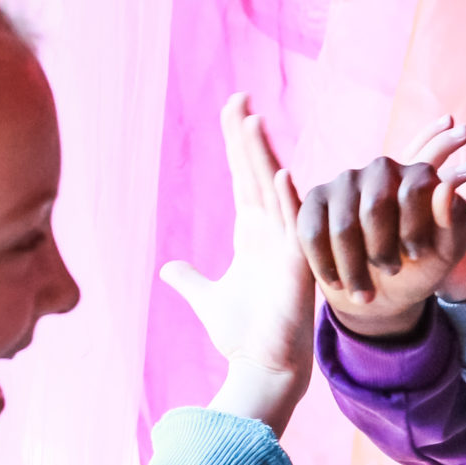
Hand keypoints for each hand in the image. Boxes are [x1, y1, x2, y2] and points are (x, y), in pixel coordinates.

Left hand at [162, 95, 312, 435]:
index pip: (242, 178)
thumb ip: (190, 279)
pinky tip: (279, 173)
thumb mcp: (207, 299)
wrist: (263, 367)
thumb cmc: (242, 335)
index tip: (232, 109)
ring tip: (252, 120)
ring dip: (262, 156)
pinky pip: (292, 225)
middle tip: (238, 98)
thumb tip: (169, 267)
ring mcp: (286, 245)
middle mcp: (271, 233)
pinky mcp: (296, 265)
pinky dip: (285, 200)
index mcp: (252, 235)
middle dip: (245, 136)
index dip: (236, 145)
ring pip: (271, 190)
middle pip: (255, 173)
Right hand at [298, 117, 465, 338]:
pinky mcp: (315, 199)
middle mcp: (381, 168)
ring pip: (343, 226)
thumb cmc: (421, 267)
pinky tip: (339, 283)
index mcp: (419, 174)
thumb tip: (445, 188)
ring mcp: (345, 180)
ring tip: (365, 291)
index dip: (415, 231)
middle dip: (382, 251)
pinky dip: (326, 266)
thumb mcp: (446, 253)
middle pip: (375, 208)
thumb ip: (454, 223)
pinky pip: (312, 233)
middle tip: (391, 271)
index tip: (419, 255)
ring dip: (354, 269)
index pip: (413, 191)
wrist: (383, 291)